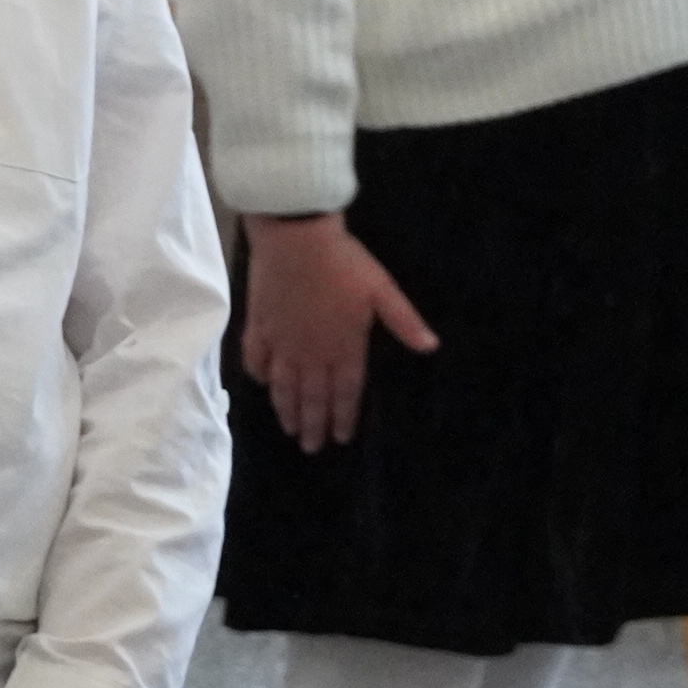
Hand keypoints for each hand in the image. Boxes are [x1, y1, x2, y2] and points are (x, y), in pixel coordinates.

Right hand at [240, 213, 437, 453]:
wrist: (295, 240)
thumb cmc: (344, 263)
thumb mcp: (382, 290)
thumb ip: (404, 321)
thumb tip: (430, 347)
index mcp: (343, 346)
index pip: (345, 391)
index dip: (343, 416)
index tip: (341, 438)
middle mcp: (311, 352)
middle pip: (312, 396)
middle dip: (313, 424)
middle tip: (312, 447)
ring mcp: (282, 342)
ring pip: (283, 386)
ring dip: (286, 410)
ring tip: (289, 429)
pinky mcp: (259, 327)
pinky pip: (257, 359)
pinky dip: (260, 376)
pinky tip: (262, 385)